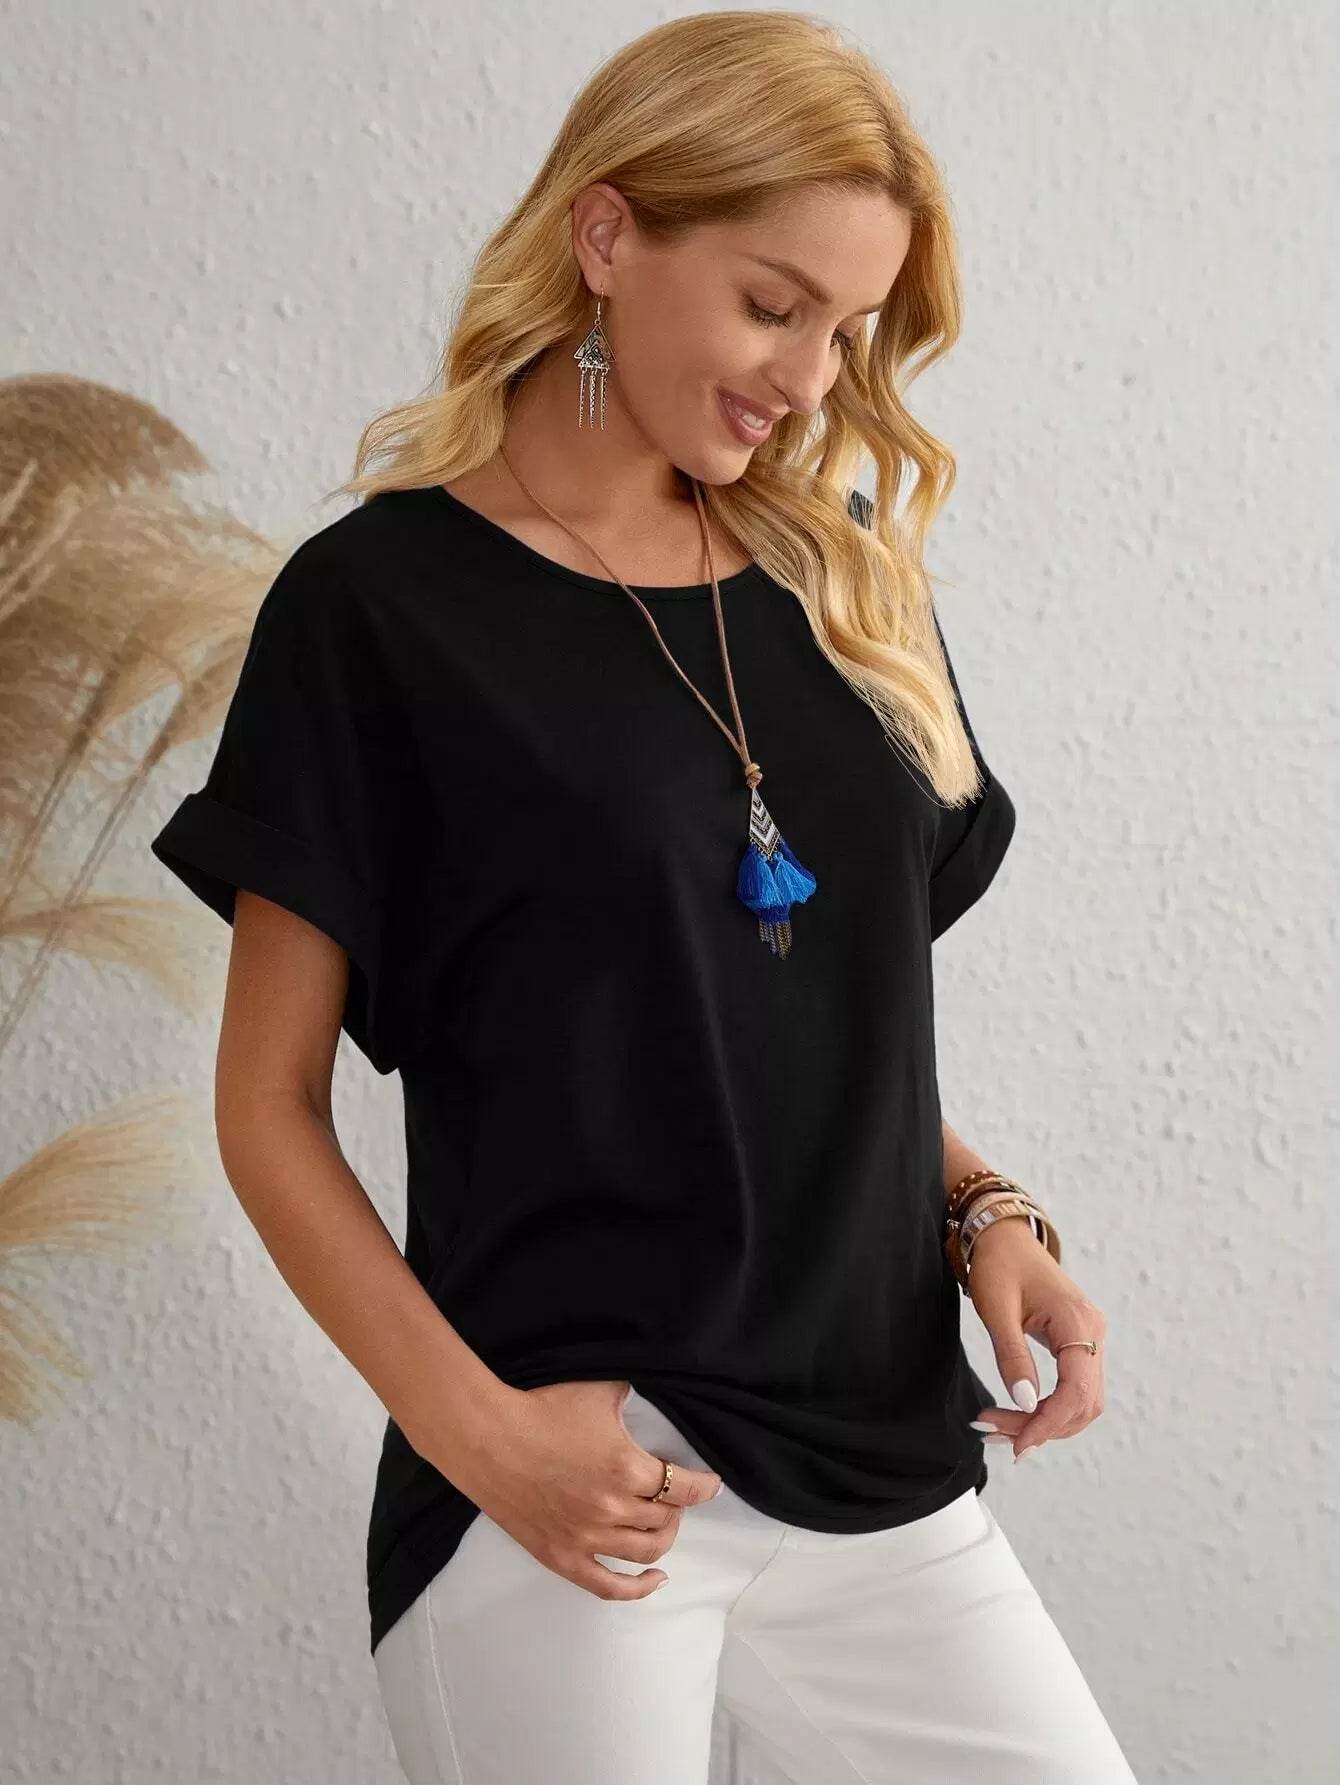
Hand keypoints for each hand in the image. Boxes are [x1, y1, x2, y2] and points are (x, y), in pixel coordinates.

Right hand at [433, 1377, 723, 1599]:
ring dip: (663, 1538)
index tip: (711, 1483)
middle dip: (678, 1508)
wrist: (487, 1437)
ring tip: (662, 1523)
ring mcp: (586, 1539)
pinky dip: (638, 1589)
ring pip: (645, 1552)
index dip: (704, 1486)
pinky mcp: (561, 1557)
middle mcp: (612, 1509)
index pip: (685, 1487)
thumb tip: (657, 1380)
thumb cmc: (542, 1409)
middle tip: (675, 1495)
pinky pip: (609, 1587)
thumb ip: (633, 1392)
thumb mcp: (599, 1389)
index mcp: (627, 1468)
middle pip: (667, 1519)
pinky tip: (655, 1580)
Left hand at [962, 1216, 1108, 1461]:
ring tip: (999, 1430)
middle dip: (1042, 1427)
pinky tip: (1019, 1415)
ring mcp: (1090, 1337)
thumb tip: (1025, 1403)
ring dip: (1046, 1423)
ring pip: (1082, 1401)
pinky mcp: (1079, 1342)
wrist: (1004, 1235)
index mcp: (1078, 1322)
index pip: (1076, 1391)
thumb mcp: (997, 1308)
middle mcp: (1093, 1332)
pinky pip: (1074, 1387)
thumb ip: (1012, 1355)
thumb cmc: (998, 1264)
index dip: (1049, 1425)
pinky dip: (1049, 1408)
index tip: (1016, 1446)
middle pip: (1083, 1403)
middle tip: (995, 1435)